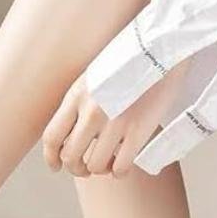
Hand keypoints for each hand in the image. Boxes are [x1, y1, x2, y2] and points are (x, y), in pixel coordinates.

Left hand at [43, 68, 185, 178]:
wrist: (166, 45)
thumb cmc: (130, 61)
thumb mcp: (94, 77)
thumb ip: (80, 104)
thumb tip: (71, 136)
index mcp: (77, 95)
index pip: (52, 137)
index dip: (51, 158)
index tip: (56, 167)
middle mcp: (92, 110)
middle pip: (70, 157)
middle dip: (76, 169)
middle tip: (84, 169)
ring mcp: (115, 122)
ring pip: (95, 166)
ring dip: (99, 170)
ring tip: (107, 164)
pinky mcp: (138, 131)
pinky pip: (120, 167)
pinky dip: (119, 172)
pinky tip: (122, 165)